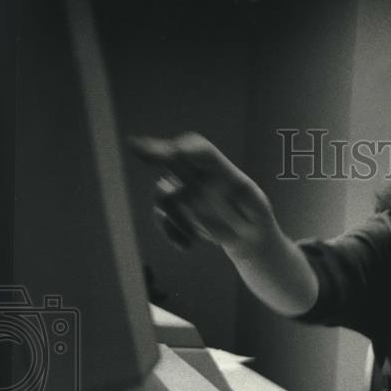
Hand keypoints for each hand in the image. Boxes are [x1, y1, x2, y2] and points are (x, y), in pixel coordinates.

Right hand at [130, 133, 277, 253]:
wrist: (250, 237)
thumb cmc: (254, 214)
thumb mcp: (255, 204)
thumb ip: (243, 193)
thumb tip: (235, 185)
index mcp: (219, 169)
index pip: (198, 151)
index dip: (181, 147)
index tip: (167, 150)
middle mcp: (198, 175)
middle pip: (171, 158)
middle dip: (152, 151)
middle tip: (135, 145)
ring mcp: (185, 191)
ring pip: (164, 195)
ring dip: (177, 218)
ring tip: (194, 237)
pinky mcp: (176, 210)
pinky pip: (162, 217)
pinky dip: (171, 232)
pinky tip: (186, 245)